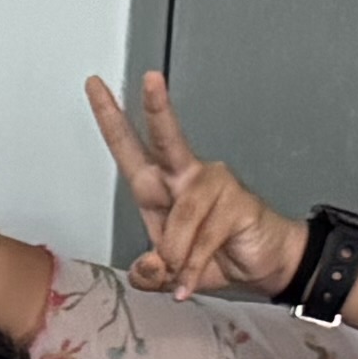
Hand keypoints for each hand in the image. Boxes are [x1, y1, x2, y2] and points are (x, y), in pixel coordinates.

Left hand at [79, 71, 299, 303]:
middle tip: (150, 80)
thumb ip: (148, 274)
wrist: (262, 264)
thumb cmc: (215, 254)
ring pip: (181, 216)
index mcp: (159, 186)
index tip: (95, 87)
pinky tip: (191, 279)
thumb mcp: (167, 273)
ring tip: (179, 271)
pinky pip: (203, 238)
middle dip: (157, 109)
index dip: (111, 118)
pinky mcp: (237, 201)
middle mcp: (186, 177)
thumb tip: (147, 267)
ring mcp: (213, 185)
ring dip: (176, 254)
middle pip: (167, 139)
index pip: (130, 147)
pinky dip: (193, 265)